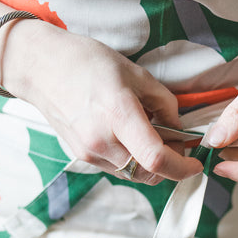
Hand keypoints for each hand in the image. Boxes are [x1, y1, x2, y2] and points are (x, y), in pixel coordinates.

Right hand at [4, 22, 202, 184]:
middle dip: (170, 166)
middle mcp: (102, 140)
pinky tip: (132, 138)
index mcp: (119, 114)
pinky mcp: (82, 156)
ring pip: (133, 175)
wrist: (41, 67)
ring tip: (152, 136)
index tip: (196, 164)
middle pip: (148, 174)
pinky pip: (117, 169)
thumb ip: (165, 104)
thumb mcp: (137, 74)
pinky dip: (133, 160)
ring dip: (151, 165)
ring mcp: (89, 151)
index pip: (157, 160)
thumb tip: (180, 129)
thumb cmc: (89, 62)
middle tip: (176, 143)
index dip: (183, 168)